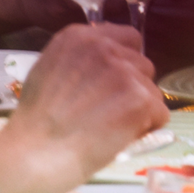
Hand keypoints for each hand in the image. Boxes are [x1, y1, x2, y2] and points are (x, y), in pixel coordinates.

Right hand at [0, 25, 167, 192]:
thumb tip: (106, 64)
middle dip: (134, 87)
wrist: (34, 155)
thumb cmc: (34, 123)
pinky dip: (146, 129)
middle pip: (143, 64)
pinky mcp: (140, 99)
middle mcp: (105, 47)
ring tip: (112, 128)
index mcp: (80, 37)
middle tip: (111, 111)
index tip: (116, 82)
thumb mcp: (48, 70)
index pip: (128, 37)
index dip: (126, 61)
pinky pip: (160, 114)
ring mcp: (125, 72)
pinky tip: (120, 139)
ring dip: (140, 109)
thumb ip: (80, 60)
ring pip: (152, 90)